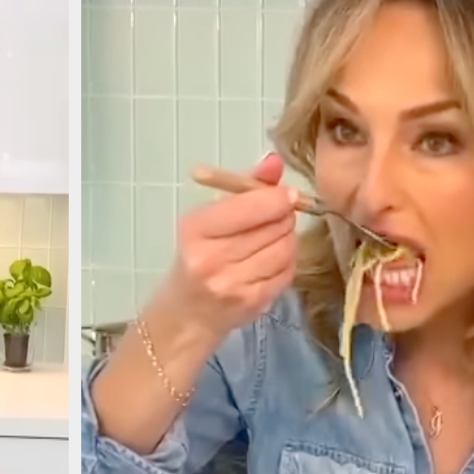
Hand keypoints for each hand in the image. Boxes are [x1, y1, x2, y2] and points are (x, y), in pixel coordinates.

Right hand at [159, 152, 297, 340]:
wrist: (186, 313)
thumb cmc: (197, 257)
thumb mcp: (209, 218)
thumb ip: (245, 189)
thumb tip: (275, 161)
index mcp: (196, 230)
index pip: (251, 206)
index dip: (277, 198)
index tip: (285, 195)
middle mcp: (211, 259)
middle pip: (274, 226)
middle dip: (284, 216)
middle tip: (279, 215)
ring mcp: (234, 285)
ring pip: (285, 248)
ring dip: (287, 239)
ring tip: (273, 238)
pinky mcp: (253, 304)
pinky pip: (287, 272)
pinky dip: (286, 261)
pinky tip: (272, 260)